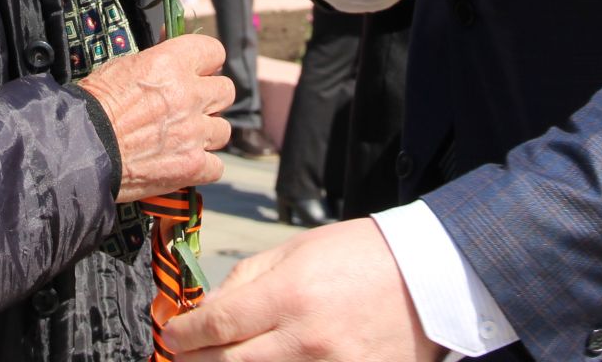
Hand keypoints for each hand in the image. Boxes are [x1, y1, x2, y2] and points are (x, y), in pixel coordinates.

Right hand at [77, 33, 232, 202]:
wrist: (81, 149)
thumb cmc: (93, 106)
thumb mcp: (122, 66)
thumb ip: (156, 58)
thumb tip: (167, 43)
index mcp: (172, 63)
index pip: (214, 51)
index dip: (207, 62)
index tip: (199, 70)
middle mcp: (189, 94)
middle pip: (226, 91)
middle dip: (210, 98)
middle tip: (192, 106)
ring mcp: (194, 132)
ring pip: (223, 129)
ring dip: (207, 133)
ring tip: (185, 138)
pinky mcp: (192, 165)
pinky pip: (216, 165)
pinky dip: (202, 166)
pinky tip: (183, 163)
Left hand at [166, 219, 439, 361]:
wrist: (430, 278)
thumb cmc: (360, 256)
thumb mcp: (297, 250)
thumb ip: (247, 280)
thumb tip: (207, 313)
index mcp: (291, 295)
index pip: (216, 325)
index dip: (183, 334)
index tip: (171, 335)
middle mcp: (307, 340)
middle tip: (178, 359)